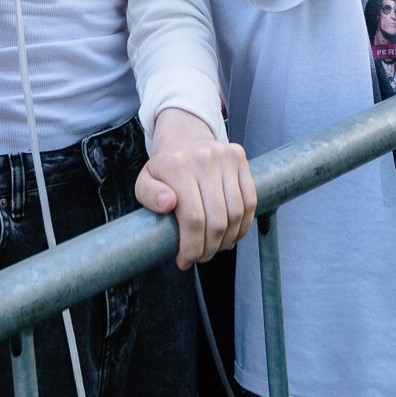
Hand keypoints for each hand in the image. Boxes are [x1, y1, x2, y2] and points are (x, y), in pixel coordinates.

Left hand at [135, 108, 255, 268]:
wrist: (184, 136)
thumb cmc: (164, 168)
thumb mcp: (145, 181)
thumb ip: (149, 195)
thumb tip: (167, 203)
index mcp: (176, 166)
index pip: (193, 219)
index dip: (192, 247)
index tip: (185, 260)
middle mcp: (203, 158)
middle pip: (217, 220)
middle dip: (209, 248)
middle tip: (201, 257)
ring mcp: (225, 157)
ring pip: (236, 213)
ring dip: (227, 240)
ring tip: (216, 248)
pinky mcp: (240, 157)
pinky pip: (250, 200)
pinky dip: (244, 225)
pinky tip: (232, 236)